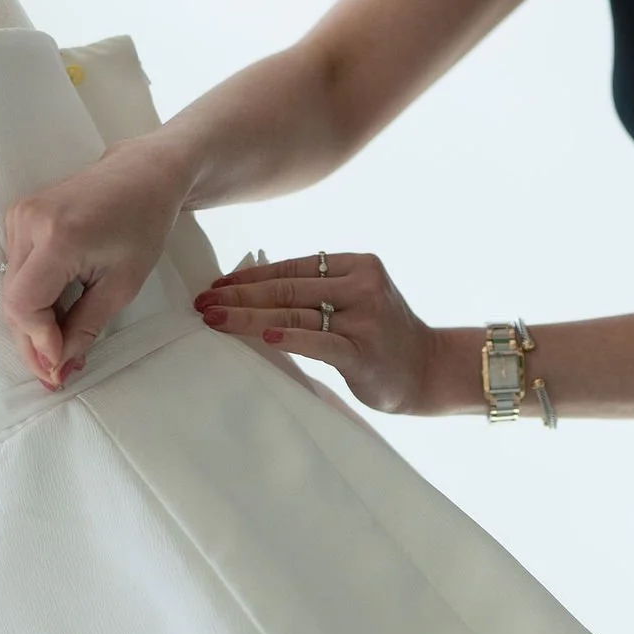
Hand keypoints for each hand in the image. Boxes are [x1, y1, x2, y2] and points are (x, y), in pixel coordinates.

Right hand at [2, 133, 190, 388]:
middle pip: (12, 300)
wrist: (144, 174)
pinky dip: (33, 298)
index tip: (60, 365)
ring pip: (11, 288)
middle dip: (34, 340)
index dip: (38, 340)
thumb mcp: (123, 285)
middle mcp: (28, 221)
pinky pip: (15, 270)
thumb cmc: (144, 225)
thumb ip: (85, 327)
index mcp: (58, 236)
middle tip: (56, 373)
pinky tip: (55, 316)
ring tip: (61, 345)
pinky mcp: (18, 215)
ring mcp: (18, 214)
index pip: (24, 303)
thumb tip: (57, 365)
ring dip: (32, 322)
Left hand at [195, 248, 439, 414]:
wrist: (430, 368)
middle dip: (239, 295)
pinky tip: (260, 334)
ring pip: (293, 312)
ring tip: (215, 318)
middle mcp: (362, 285)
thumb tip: (254, 289)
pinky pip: (317, 342)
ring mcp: (365, 318)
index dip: (250, 276)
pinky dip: (286, 336)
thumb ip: (319, 291)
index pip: (292, 266)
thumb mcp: (358, 300)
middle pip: (287, 287)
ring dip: (247, 315)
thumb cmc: (385, 337)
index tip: (217, 286)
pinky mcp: (363, 352)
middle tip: (203, 302)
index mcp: (358, 264)